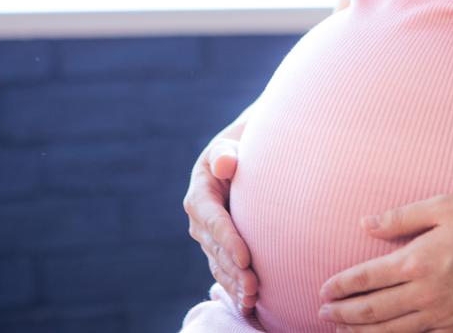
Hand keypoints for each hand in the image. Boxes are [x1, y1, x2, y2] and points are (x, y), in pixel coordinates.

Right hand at [182, 137, 259, 314]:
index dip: (228, 240)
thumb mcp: (228, 148)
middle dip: (234, 270)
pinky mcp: (218, 250)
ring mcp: (207, 238)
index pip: (213, 221)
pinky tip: (248, 305)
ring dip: (234, 284)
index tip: (245, 257)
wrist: (237, 162)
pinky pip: (224, 272)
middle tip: (254, 285)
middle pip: (216, 249)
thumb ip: (225, 154)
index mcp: (199, 195)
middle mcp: (199, 221)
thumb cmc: (237, 152)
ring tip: (252, 299)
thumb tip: (225, 163)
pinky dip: (234, 289)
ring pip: (219, 265)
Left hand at [317, 194, 452, 331]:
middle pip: (373, 310)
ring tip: (343, 331)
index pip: (366, 279)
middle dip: (344, 314)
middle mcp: (427, 293)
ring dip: (363, 332)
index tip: (322, 290)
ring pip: (393, 331)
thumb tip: (364, 224)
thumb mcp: (442, 205)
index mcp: (418, 261)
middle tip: (323, 314)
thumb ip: (400, 218)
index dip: (340, 286)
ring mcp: (445, 315)